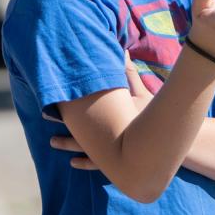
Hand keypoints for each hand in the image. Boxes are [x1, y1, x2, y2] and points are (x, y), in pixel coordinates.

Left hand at [49, 51, 151, 170]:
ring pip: (84, 148)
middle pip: (81, 127)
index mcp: (112, 117)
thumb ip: (129, 73)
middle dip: (63, 121)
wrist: (170, 144)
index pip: (86, 108)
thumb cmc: (154, 115)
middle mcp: (109, 135)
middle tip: (45, 113)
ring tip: (52, 142)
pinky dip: (85, 163)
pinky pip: (97, 164)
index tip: (54, 96)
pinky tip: (73, 163)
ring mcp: (111, 151)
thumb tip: (123, 50)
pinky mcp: (116, 161)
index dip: (69, 103)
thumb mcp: (141, 94)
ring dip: (68, 144)